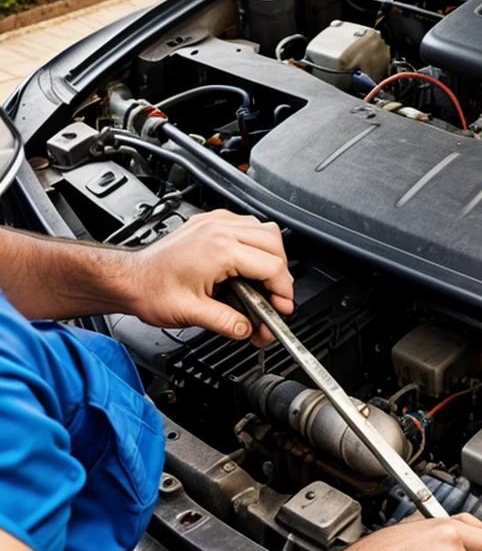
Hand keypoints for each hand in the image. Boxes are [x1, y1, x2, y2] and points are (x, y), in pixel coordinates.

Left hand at [124, 211, 293, 344]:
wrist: (130, 278)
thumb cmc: (152, 290)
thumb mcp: (192, 313)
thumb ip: (227, 322)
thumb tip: (250, 329)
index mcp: (220, 250)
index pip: (271, 265)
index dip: (283, 289)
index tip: (281, 306)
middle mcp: (220, 229)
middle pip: (275, 242)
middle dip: (281, 271)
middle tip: (276, 295)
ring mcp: (215, 222)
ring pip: (264, 229)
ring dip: (270, 254)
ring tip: (263, 279)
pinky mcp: (210, 221)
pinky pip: (245, 224)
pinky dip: (254, 242)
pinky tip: (246, 261)